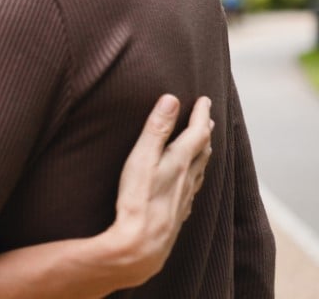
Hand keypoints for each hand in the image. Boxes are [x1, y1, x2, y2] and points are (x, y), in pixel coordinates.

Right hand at [102, 94, 212, 286]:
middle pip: (203, 150)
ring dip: (204, 153)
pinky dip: (196, 176)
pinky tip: (191, 182)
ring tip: (204, 145)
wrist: (142, 244)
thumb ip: (156, 128)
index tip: (205, 99)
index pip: (197, 131)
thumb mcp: (141, 158)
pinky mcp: (178, 212)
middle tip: (207, 118)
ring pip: (200, 169)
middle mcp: (187, 177)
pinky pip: (194, 188)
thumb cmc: (137, 199)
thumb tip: (172, 99)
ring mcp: (185, 196)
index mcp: (179, 161)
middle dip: (205, 131)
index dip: (201, 114)